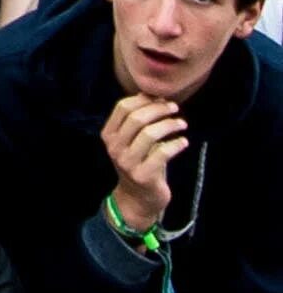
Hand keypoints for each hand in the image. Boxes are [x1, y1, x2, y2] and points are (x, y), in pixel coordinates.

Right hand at [102, 93, 187, 231]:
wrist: (138, 198)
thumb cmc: (139, 163)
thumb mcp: (131, 141)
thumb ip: (136, 121)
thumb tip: (150, 95)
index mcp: (108, 135)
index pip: (122, 108)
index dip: (143, 99)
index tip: (161, 99)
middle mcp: (114, 147)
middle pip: (136, 119)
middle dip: (158, 110)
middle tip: (175, 108)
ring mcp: (127, 162)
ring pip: (150, 134)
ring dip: (169, 125)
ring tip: (182, 124)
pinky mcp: (143, 175)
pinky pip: (162, 153)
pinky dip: (176, 144)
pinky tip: (184, 142)